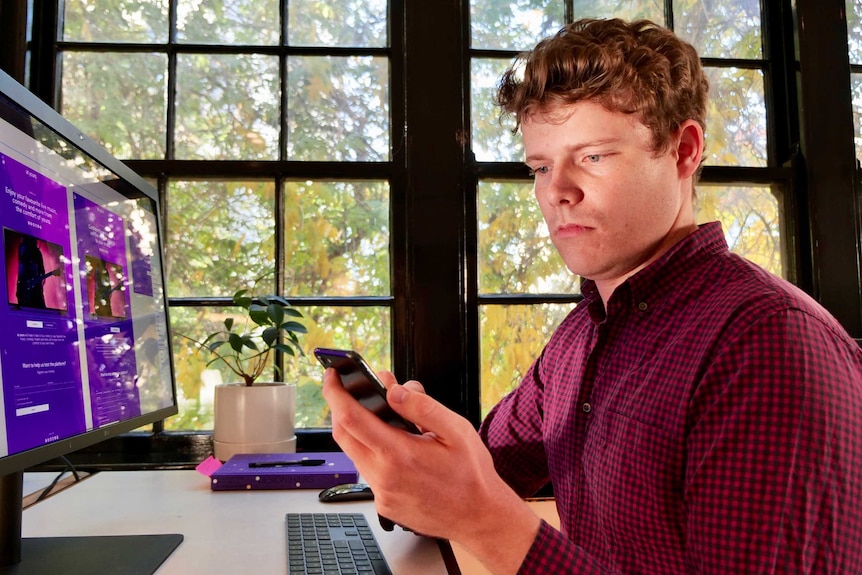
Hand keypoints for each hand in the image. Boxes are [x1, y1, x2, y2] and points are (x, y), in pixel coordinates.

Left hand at [322, 368, 539, 573]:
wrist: (479, 518)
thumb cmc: (471, 476)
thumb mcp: (455, 430)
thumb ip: (422, 407)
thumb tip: (393, 390)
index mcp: (399, 455)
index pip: (351, 418)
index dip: (335, 394)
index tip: (332, 378)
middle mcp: (384, 477)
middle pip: (342, 435)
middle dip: (340, 408)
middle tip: (350, 391)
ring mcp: (382, 494)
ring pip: (354, 454)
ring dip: (358, 431)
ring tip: (382, 418)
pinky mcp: (384, 505)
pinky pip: (368, 472)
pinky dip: (373, 452)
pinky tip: (394, 447)